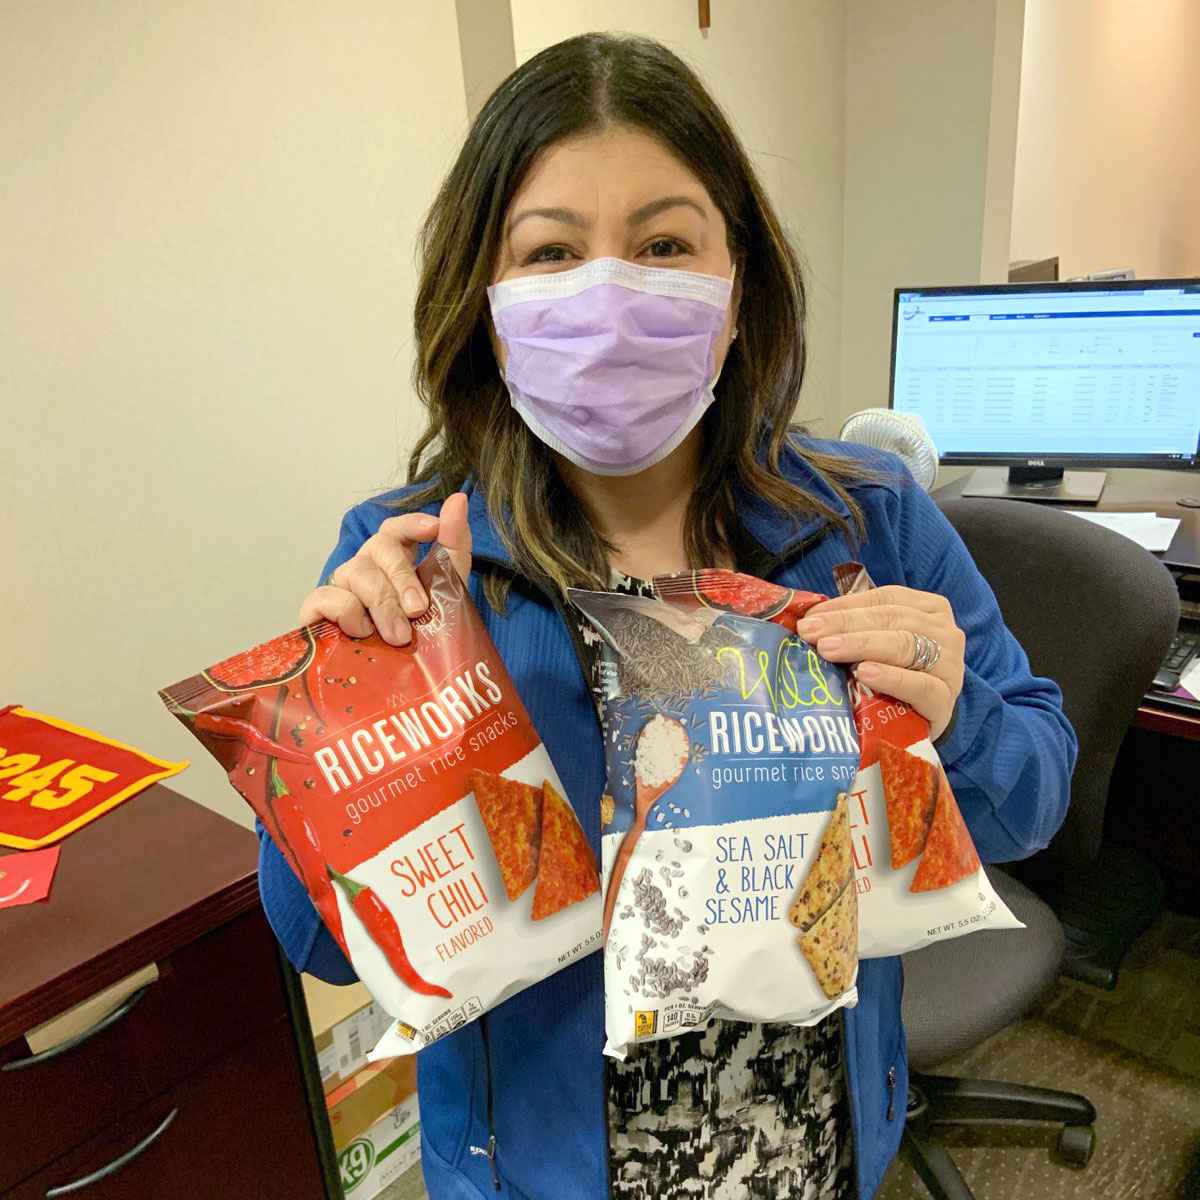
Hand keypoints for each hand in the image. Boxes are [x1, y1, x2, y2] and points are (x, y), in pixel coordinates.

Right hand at [298, 493, 472, 645]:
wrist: (392, 677)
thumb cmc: (417, 630)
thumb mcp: (445, 589)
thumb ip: (453, 545)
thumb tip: (458, 500)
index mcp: (393, 557)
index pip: (395, 527)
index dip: (412, 523)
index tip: (433, 529)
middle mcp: (365, 565)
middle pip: (379, 548)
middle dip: (402, 578)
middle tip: (418, 611)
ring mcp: (340, 585)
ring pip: (357, 573)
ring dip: (381, 604)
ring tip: (399, 636)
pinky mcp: (317, 610)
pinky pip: (326, 597)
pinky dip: (346, 612)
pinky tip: (362, 633)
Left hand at [796, 586, 965, 740]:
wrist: (921, 722)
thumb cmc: (894, 675)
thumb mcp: (877, 644)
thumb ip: (853, 627)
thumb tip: (808, 620)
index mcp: (929, 609)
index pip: (885, 599)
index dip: (846, 606)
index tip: (811, 617)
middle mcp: (945, 632)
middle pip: (892, 619)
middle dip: (846, 624)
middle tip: (810, 633)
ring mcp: (949, 666)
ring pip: (905, 646)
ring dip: (862, 645)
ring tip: (828, 649)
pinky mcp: (945, 700)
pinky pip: (920, 685)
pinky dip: (892, 677)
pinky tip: (865, 672)